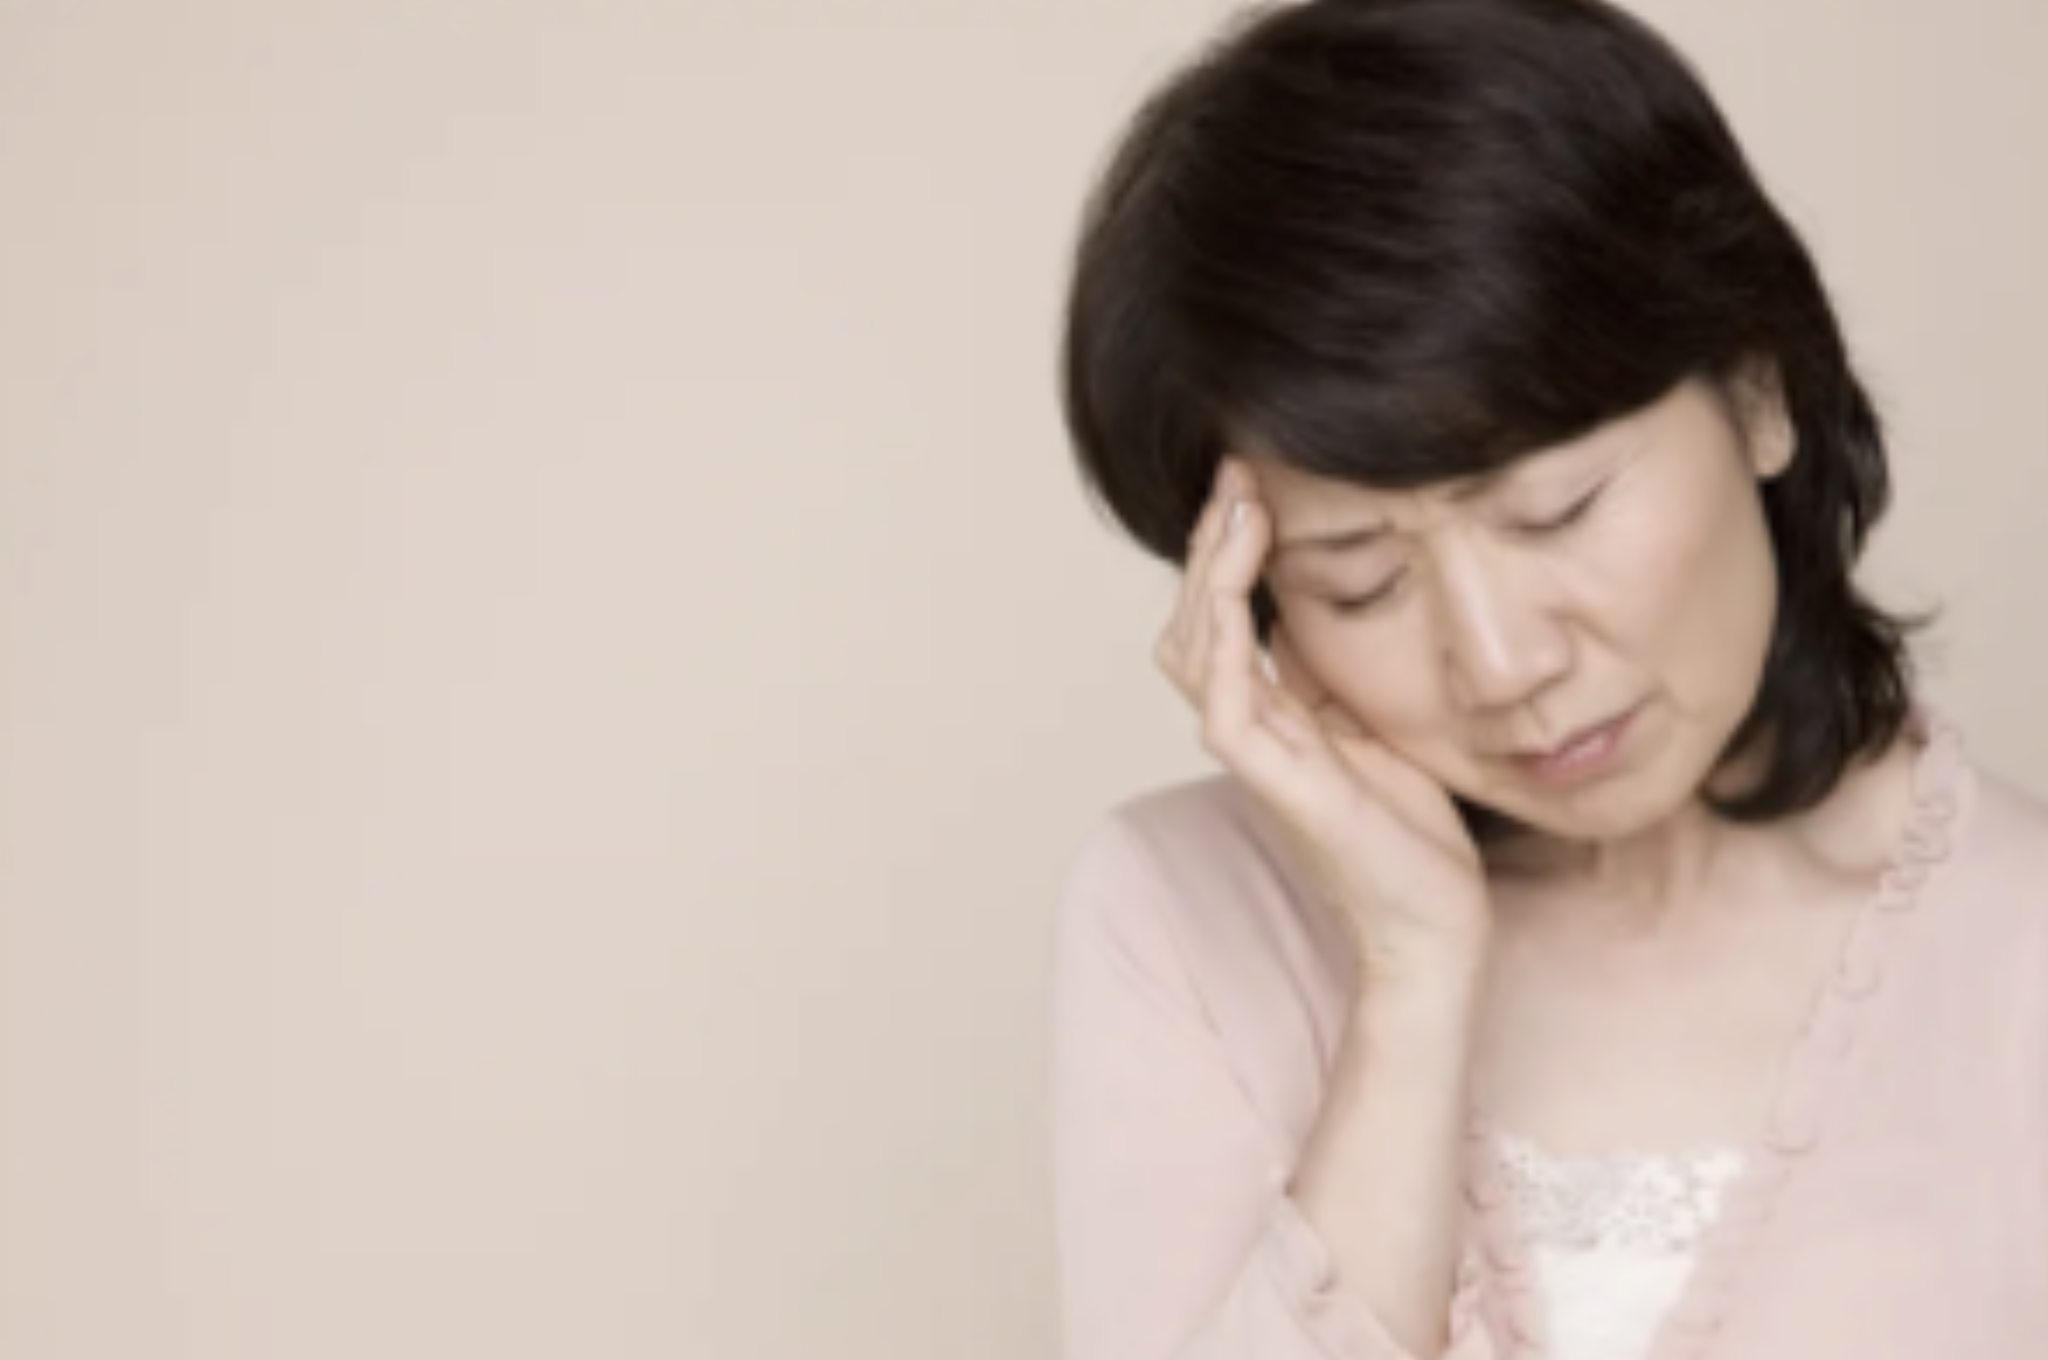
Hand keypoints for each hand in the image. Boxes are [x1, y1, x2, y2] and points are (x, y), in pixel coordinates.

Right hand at [1153, 458, 1494, 985]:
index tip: (1250, 484)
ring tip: (1237, 509)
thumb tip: (1320, 603)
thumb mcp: (1378, 723)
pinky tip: (1242, 584)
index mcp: (1272, 714)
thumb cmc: (1415, 834)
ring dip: (1210, 575)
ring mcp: (1256, 755)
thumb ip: (1336, 673)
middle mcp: (1250, 729)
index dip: (1224, 553)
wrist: (1435, 923)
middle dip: (1207, 546)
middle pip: (1190, 624)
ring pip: (1193, 650)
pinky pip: (1224, 699)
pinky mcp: (1276, 780)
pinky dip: (1223, 636)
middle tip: (1234, 476)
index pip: (1218, 619)